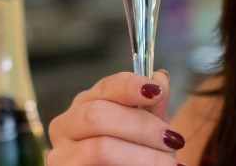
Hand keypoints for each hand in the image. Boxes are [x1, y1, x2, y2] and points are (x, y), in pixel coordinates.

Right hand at [46, 70, 185, 164]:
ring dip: (142, 156)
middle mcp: (66, 125)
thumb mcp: (147, 134)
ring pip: (100, 147)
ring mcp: (61, 154)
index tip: (157, 92)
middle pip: (98, 114)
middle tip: (174, 140)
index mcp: (86, 104)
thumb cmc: (134, 159)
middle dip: (142, 127)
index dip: (131, 85)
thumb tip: (160, 77)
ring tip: (170, 165)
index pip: (106, 86)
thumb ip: (152, 108)